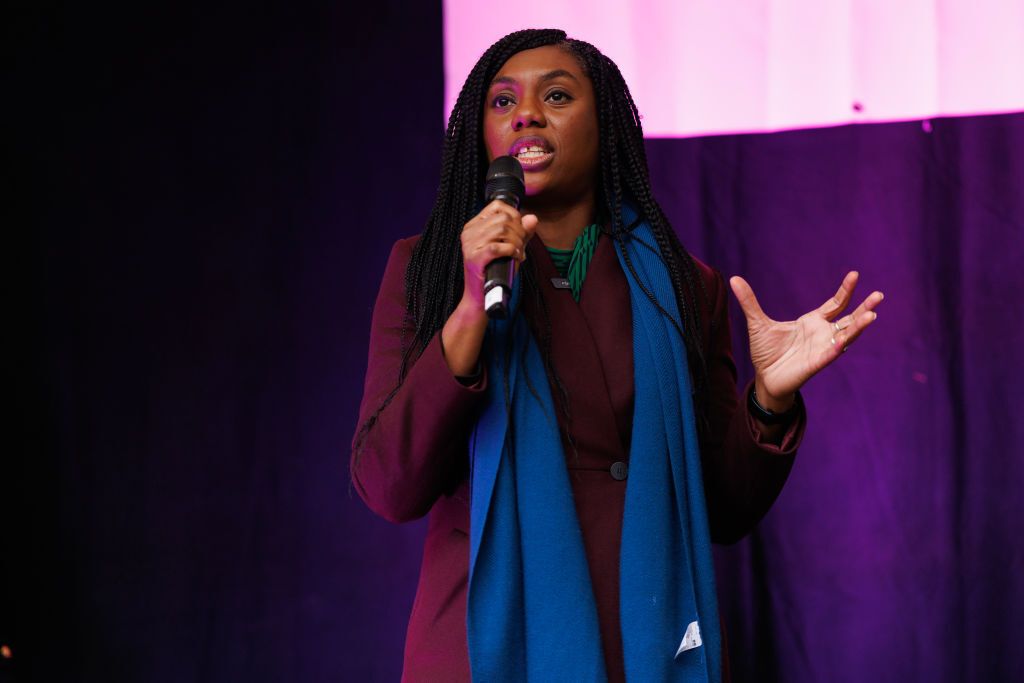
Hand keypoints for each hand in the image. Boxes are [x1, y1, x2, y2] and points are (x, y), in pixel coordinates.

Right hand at [459, 200, 538, 307]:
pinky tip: (515, 257)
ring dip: (517, 242)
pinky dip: (512, 251)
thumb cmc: (494, 271)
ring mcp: (470, 244)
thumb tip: (532, 218)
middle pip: (503, 219)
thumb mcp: (509, 247)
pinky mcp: (475, 257)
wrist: (480, 296)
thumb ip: (521, 232)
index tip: (519, 231)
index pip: (497, 206)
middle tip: (521, 246)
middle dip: (519, 232)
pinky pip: (499, 246)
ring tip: (518, 253)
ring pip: (502, 231)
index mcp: (474, 226)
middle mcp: (469, 232)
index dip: (514, 215)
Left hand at [729, 271, 884, 411]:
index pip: (836, 304)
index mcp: (813, 322)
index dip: (846, 291)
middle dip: (864, 308)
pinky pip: (830, 355)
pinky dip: (837, 348)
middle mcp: (822, 334)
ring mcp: (822, 349)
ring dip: (858, 327)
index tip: (855, 275)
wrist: (763, 378)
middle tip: (879, 295)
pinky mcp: (816, 364)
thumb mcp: (757, 323)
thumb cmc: (766, 352)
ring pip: (846, 336)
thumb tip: (733, 278)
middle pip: (849, 319)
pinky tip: (844, 341)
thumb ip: (749, 302)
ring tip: (873, 315)